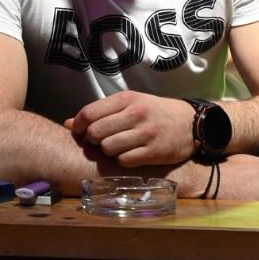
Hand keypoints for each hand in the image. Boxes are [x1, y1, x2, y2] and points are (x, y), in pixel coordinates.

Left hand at [65, 90, 193, 165]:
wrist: (190, 123)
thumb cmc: (154, 112)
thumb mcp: (130, 104)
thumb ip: (100, 112)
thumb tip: (68, 124)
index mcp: (127, 98)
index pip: (88, 113)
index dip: (78, 125)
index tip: (79, 131)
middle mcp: (135, 114)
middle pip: (95, 132)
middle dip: (93, 139)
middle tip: (101, 140)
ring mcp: (145, 133)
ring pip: (108, 148)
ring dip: (108, 151)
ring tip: (117, 147)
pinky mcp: (153, 152)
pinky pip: (124, 161)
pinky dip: (122, 160)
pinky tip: (130, 154)